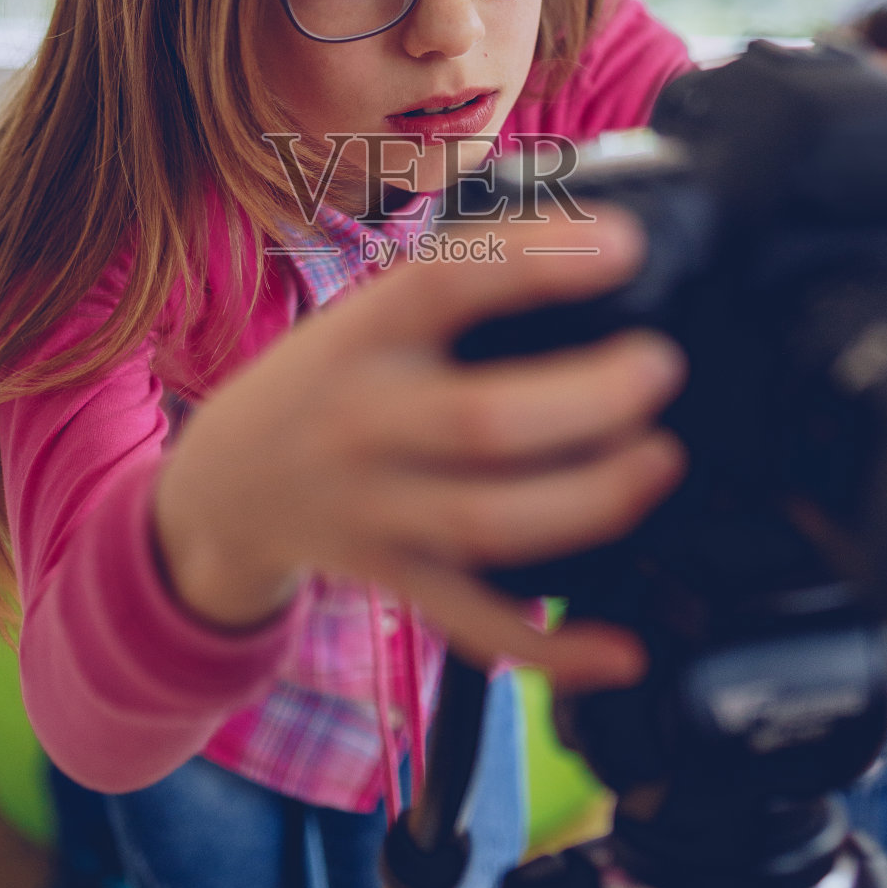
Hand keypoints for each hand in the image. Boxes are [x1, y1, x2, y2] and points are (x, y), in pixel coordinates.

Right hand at [152, 207, 686, 689]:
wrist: (226, 485)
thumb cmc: (329, 378)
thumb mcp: (369, 312)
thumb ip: (467, 280)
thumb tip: (608, 238)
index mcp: (360, 335)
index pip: (441, 284)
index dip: (534, 263)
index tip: (624, 248)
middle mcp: (363, 423)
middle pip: (482, 422)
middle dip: (589, 400)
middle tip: (660, 367)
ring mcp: (376, 512)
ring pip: (490, 523)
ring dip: (591, 499)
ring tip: (660, 459)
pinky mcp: (396, 580)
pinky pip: (476, 624)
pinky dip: (553, 648)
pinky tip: (624, 649)